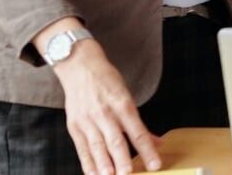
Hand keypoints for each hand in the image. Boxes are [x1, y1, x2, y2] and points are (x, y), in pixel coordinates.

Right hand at [52, 38, 161, 174]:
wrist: (80, 68)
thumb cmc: (108, 82)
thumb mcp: (128, 96)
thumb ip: (140, 124)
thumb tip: (157, 142)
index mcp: (123, 105)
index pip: (138, 132)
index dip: (146, 149)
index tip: (155, 164)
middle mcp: (105, 114)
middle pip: (115, 141)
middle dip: (123, 160)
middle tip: (128, 174)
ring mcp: (88, 120)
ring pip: (98, 147)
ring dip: (104, 165)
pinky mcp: (75, 126)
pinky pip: (82, 148)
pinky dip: (88, 163)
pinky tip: (94, 174)